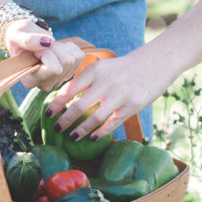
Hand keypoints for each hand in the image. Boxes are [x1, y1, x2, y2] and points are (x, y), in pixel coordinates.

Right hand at [3, 20, 84, 91]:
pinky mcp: (69, 72)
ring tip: (47, 48)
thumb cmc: (19, 37)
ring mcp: (58, 80)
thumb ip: (28, 40)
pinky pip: (79, 55)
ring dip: (61, 47)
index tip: (35, 51)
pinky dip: (68, 47)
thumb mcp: (17, 35)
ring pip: (73, 59)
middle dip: (55, 48)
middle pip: (66, 63)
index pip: (54, 69)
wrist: (27, 36)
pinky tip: (56, 49)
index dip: (47, 54)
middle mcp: (44, 85)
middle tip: (42, 47)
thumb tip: (48, 43)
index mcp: (30, 81)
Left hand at [45, 48, 175, 140]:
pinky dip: (100, 132)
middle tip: (57, 128)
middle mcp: (106, 82)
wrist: (153, 64)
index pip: (70, 89)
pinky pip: (112, 123)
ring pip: (94, 118)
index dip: (57, 104)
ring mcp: (120, 95)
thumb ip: (84, 80)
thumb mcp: (102, 68)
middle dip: (65, 120)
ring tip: (72, 137)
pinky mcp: (132, 106)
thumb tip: (62, 97)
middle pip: (78, 106)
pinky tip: (93, 137)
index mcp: (95, 70)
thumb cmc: (122, 69)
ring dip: (80, 130)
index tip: (48, 115)